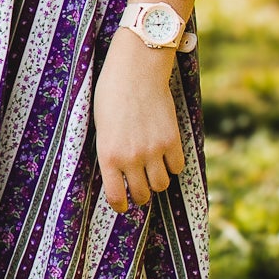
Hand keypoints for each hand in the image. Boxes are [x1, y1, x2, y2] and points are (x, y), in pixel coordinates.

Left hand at [92, 30, 184, 213]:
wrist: (134, 72)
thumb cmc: (110, 96)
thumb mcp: (101, 128)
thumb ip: (110, 153)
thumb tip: (119, 174)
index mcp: (107, 156)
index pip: (116, 196)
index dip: (120, 205)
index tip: (123, 206)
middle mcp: (131, 158)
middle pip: (142, 194)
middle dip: (141, 195)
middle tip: (140, 189)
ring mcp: (153, 150)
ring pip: (162, 184)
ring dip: (158, 181)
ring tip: (153, 173)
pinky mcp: (172, 140)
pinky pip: (178, 167)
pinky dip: (173, 165)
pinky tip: (166, 156)